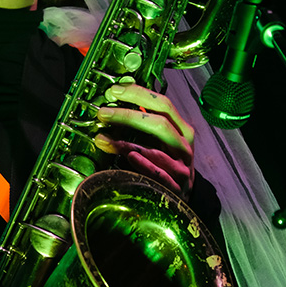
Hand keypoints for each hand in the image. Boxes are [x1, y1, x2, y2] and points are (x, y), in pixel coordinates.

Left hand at [94, 83, 195, 199]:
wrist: (180, 197)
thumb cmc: (167, 163)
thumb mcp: (162, 140)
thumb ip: (145, 121)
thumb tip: (117, 99)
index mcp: (181, 129)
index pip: (163, 105)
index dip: (139, 94)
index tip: (115, 90)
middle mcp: (183, 146)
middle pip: (160, 124)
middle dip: (128, 115)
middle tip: (103, 113)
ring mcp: (180, 168)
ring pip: (155, 150)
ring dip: (125, 142)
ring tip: (102, 138)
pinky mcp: (174, 187)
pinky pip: (159, 174)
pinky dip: (144, 165)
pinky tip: (129, 157)